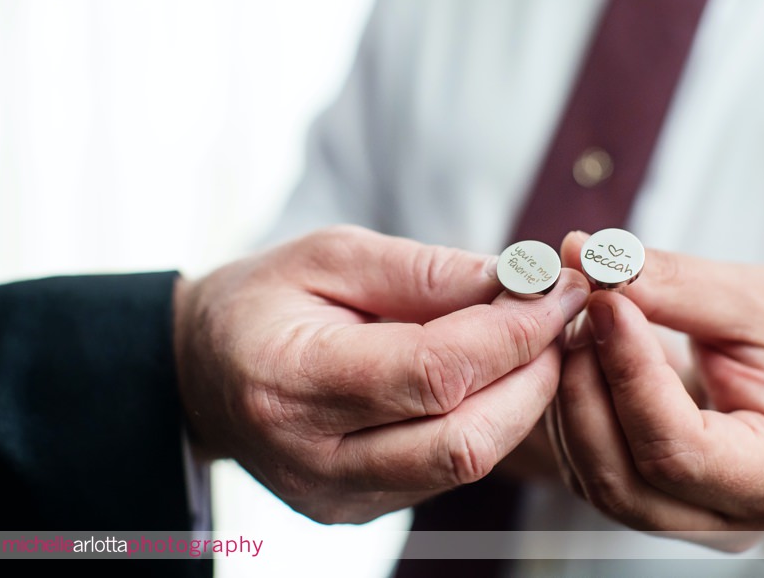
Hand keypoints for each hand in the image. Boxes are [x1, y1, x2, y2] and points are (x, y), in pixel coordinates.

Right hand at [173, 225, 589, 523]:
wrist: (205, 370)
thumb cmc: (263, 301)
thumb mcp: (332, 256)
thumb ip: (426, 272)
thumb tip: (520, 283)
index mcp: (290, 382)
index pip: (434, 373)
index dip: (511, 332)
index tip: (558, 289)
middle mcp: (313, 460)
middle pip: (464, 440)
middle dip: (533, 374)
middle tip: (559, 316)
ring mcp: (338, 496)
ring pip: (467, 462)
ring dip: (520, 398)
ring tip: (532, 338)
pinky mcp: (361, 508)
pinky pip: (448, 470)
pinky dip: (487, 418)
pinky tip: (492, 373)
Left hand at [548, 232, 763, 548]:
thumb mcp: (752, 299)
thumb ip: (670, 282)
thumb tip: (584, 252)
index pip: (676, 449)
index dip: (629, 372)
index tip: (607, 302)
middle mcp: (725, 516)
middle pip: (620, 477)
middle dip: (586, 385)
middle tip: (581, 308)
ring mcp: (682, 515)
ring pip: (591, 476)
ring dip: (570, 395)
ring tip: (584, 324)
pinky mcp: (648, 495)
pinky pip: (586, 466)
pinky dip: (571, 408)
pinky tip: (584, 354)